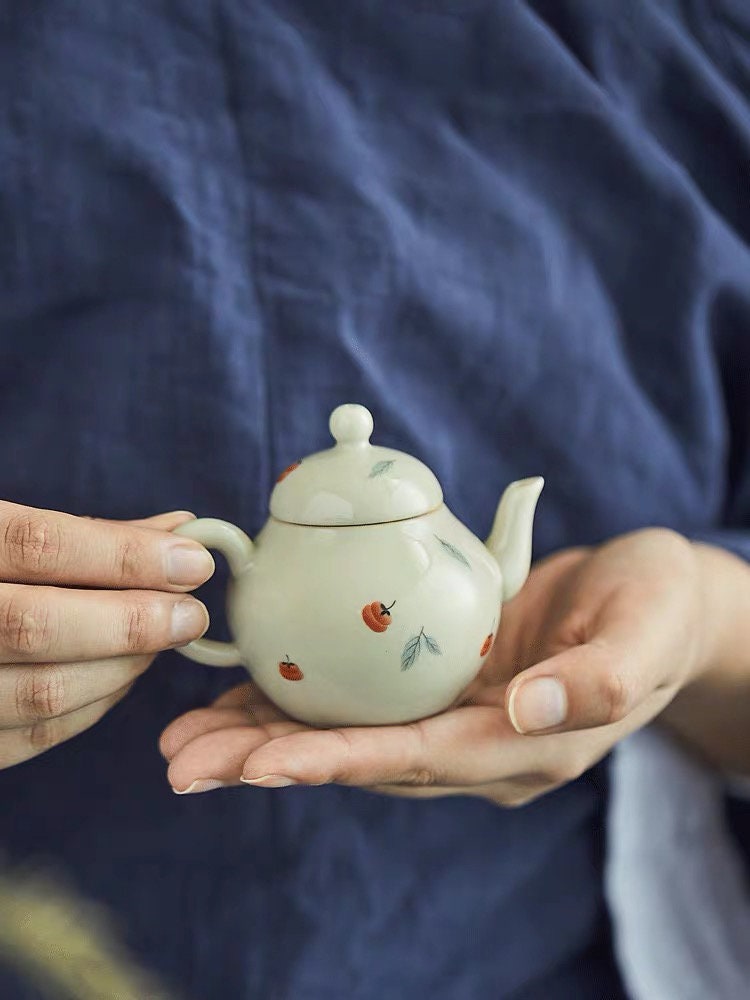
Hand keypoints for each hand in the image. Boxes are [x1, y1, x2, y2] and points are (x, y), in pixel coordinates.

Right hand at [0, 503, 212, 768]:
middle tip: (191, 616)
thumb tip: (181, 531)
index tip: (194, 562)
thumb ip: (82, 532)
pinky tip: (121, 678)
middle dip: (131, 623)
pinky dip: (91, 708)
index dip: (124, 555)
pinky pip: (30, 737)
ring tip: (161, 641)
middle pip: (38, 626)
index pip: (40, 543)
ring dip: (119, 668)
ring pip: (41, 692)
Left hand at [161, 528, 716, 804]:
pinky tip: (239, 699)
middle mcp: (479, 748)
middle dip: (270, 764)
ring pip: (348, 738)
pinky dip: (298, 703)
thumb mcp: (641, 634)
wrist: (655, 601)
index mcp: (525, 749)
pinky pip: (360, 703)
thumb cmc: (654, 608)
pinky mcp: (439, 688)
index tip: (257, 765)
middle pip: (362, 762)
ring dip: (264, 741)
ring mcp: (454, 721)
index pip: (418, 760)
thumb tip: (525, 713)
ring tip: (182, 743)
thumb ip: (595, 680)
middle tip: (183, 765)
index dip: (337, 762)